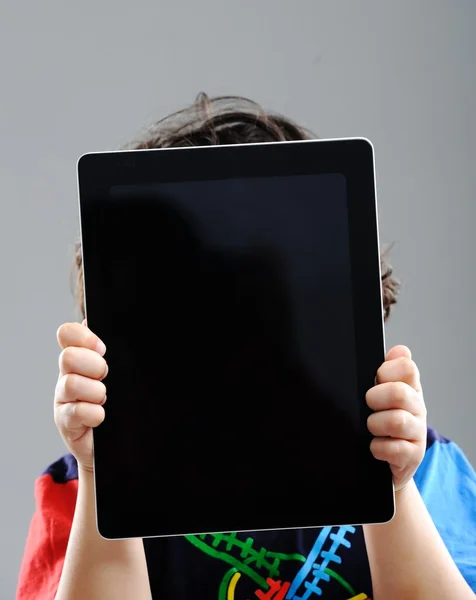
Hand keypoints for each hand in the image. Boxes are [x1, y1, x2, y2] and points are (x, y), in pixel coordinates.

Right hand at [54, 320, 107, 471]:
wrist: (114, 439)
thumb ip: (106, 351)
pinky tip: (101, 416)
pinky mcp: (66, 422)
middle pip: (68, 357)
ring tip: (104, 399)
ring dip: (94, 391)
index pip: (67, 334)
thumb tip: (91, 321)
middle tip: (105, 376)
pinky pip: (75, 412)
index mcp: (79, 358)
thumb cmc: (116, 401)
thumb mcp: (116, 373)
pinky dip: (92, 413)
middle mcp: (66, 375)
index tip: (102, 349)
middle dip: (93, 365)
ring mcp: (63, 399)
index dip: (83, 336)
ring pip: (70, 384)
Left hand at [366, 345, 426, 492]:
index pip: (407, 367)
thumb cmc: (380, 422)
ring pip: (397, 421)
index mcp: (409, 387)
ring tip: (371, 427)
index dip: (386, 371)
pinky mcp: (413, 456)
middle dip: (375, 397)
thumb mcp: (379, 395)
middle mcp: (417, 407)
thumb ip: (385, 372)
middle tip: (368, 404)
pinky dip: (378, 448)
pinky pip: (394, 449)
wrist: (384, 463)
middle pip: (399, 393)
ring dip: (375, 424)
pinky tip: (375, 447)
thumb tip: (397, 350)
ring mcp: (417, 432)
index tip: (376, 378)